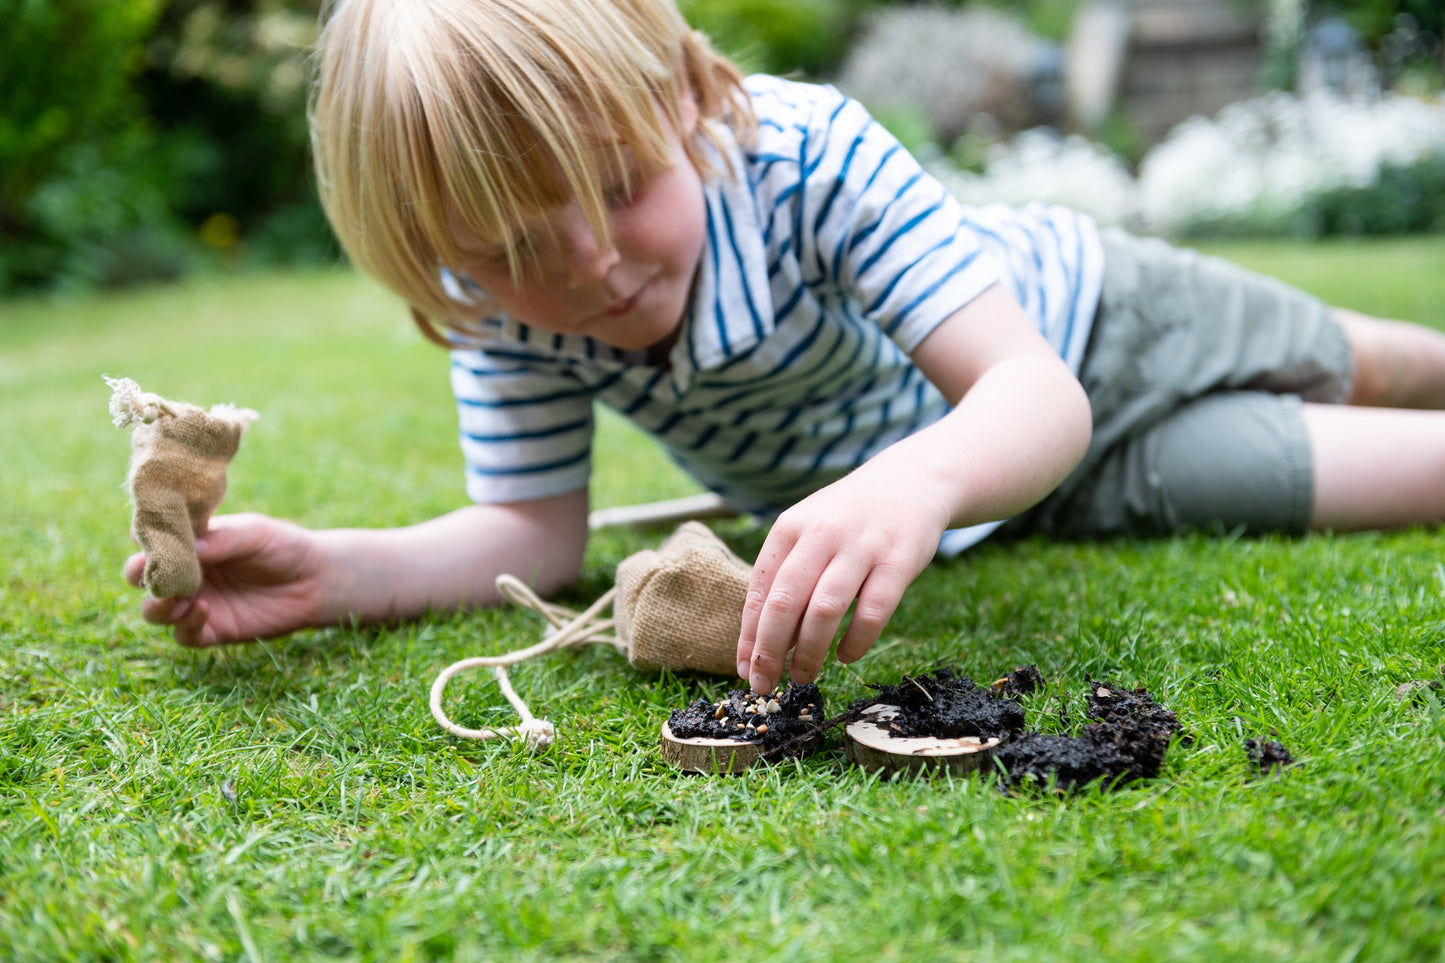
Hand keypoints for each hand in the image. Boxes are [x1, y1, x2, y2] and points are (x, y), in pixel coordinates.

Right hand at [123, 513, 325, 646]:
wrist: (315, 580)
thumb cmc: (282, 547)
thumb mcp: (255, 533)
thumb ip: (222, 539)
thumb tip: (186, 546)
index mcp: (189, 542)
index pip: (151, 539)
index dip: (144, 536)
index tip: (146, 535)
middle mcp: (184, 573)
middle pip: (140, 576)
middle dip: (139, 574)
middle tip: (150, 571)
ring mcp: (195, 601)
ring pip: (155, 609)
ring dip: (158, 604)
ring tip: (177, 596)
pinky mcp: (212, 629)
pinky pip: (185, 634)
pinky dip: (185, 624)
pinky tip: (201, 609)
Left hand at [735, 463, 949, 693]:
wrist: (910, 482)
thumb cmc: (848, 519)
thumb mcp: (809, 531)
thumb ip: (787, 577)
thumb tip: (764, 642)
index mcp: (790, 528)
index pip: (760, 590)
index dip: (750, 635)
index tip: (745, 670)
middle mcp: (821, 534)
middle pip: (784, 603)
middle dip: (770, 652)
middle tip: (765, 685)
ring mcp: (861, 547)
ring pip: (824, 611)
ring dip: (809, 653)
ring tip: (803, 677)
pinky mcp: (898, 561)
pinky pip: (872, 612)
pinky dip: (855, 642)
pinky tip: (846, 656)